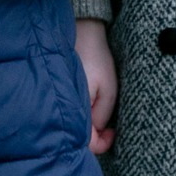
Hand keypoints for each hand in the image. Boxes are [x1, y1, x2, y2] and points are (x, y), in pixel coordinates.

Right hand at [76, 18, 117, 153]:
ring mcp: (62, 97)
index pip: (86, 144)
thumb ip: (102, 114)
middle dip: (95, 136)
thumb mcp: (108, 89)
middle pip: (78, 136)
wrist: (83, 31)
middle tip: (109, 127)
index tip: (113, 132)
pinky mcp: (63, 90)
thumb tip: (98, 131)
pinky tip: (92, 104)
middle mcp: (64, 106)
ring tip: (102, 115)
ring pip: (74, 123)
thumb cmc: (96, 59)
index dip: (103, 143)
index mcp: (74, 109)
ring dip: (89, 125)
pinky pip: (71, 109)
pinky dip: (82, 113)